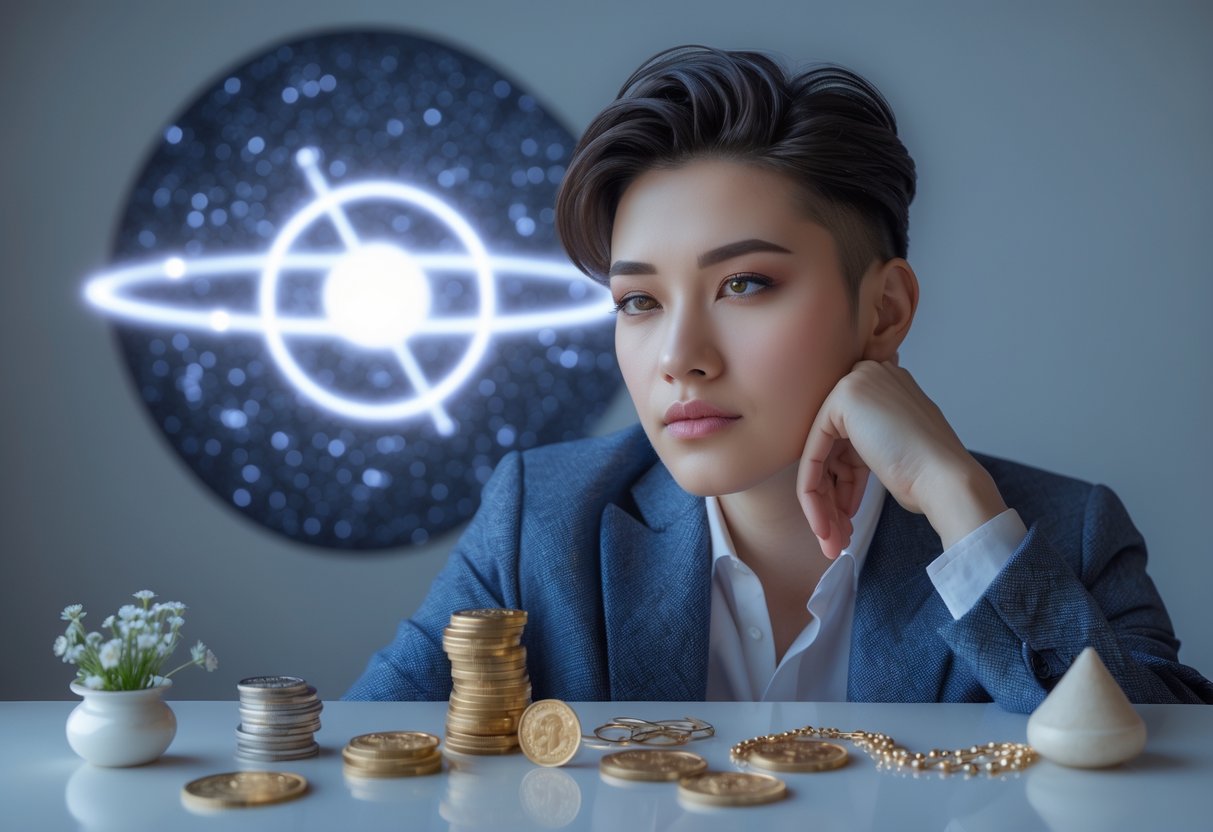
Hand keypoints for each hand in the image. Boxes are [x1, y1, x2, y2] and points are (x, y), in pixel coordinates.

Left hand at [796, 360, 1007, 557]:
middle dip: (832, 495)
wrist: (948, 481)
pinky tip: (822, 526)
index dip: (846, 480)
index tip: (848, 515)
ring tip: (832, 541)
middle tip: (835, 534)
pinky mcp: (843, 400)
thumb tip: (836, 465)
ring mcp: (856, 384)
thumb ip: (868, 442)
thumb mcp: (894, 448)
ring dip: (824, 503)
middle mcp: (869, 376)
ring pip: (821, 454)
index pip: (847, 439)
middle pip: (832, 446)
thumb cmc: (930, 475)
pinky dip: (813, 493)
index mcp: (884, 385)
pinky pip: (813, 454)